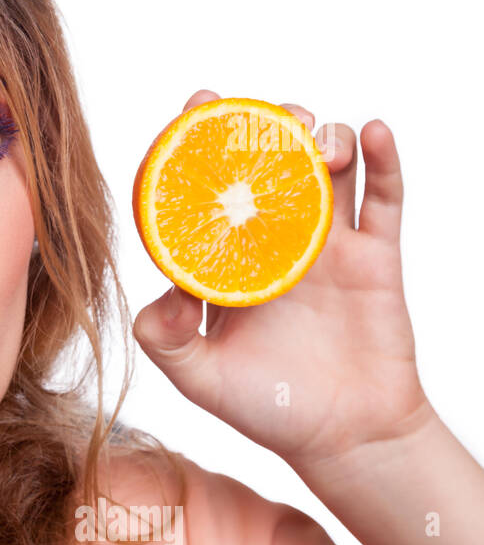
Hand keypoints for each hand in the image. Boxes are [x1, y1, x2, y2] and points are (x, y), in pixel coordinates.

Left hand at [132, 90, 434, 477]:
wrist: (345, 439)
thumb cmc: (268, 408)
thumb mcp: (199, 378)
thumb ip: (165, 339)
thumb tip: (160, 295)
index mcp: (228, 260)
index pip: (209, 188)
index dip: (202, 144)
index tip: (197, 105)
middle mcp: (274, 242)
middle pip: (272, 162)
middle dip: (267, 127)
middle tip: (260, 118)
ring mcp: (328, 245)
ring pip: (328, 168)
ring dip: (322, 137)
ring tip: (312, 141)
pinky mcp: (377, 256)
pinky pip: (384, 198)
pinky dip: (384, 160)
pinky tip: (373, 132)